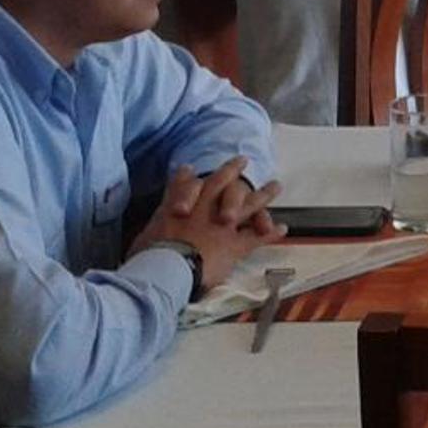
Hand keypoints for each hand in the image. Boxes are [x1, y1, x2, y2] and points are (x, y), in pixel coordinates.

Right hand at [137, 157, 284, 288]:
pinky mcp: (234, 244)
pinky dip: (271, 232)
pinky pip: (257, 236)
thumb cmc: (150, 256)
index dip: (188, 176)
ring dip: (263, 194)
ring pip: (247, 204)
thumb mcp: (144, 235)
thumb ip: (151, 227)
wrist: (168, 268)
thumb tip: (146, 230)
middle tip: (243, 159)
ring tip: (276, 185)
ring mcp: (221, 225)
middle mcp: (203, 210)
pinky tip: (283, 228)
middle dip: (232, 170)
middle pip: (220, 184)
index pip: (184, 185)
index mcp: (179, 207)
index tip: (191, 167)